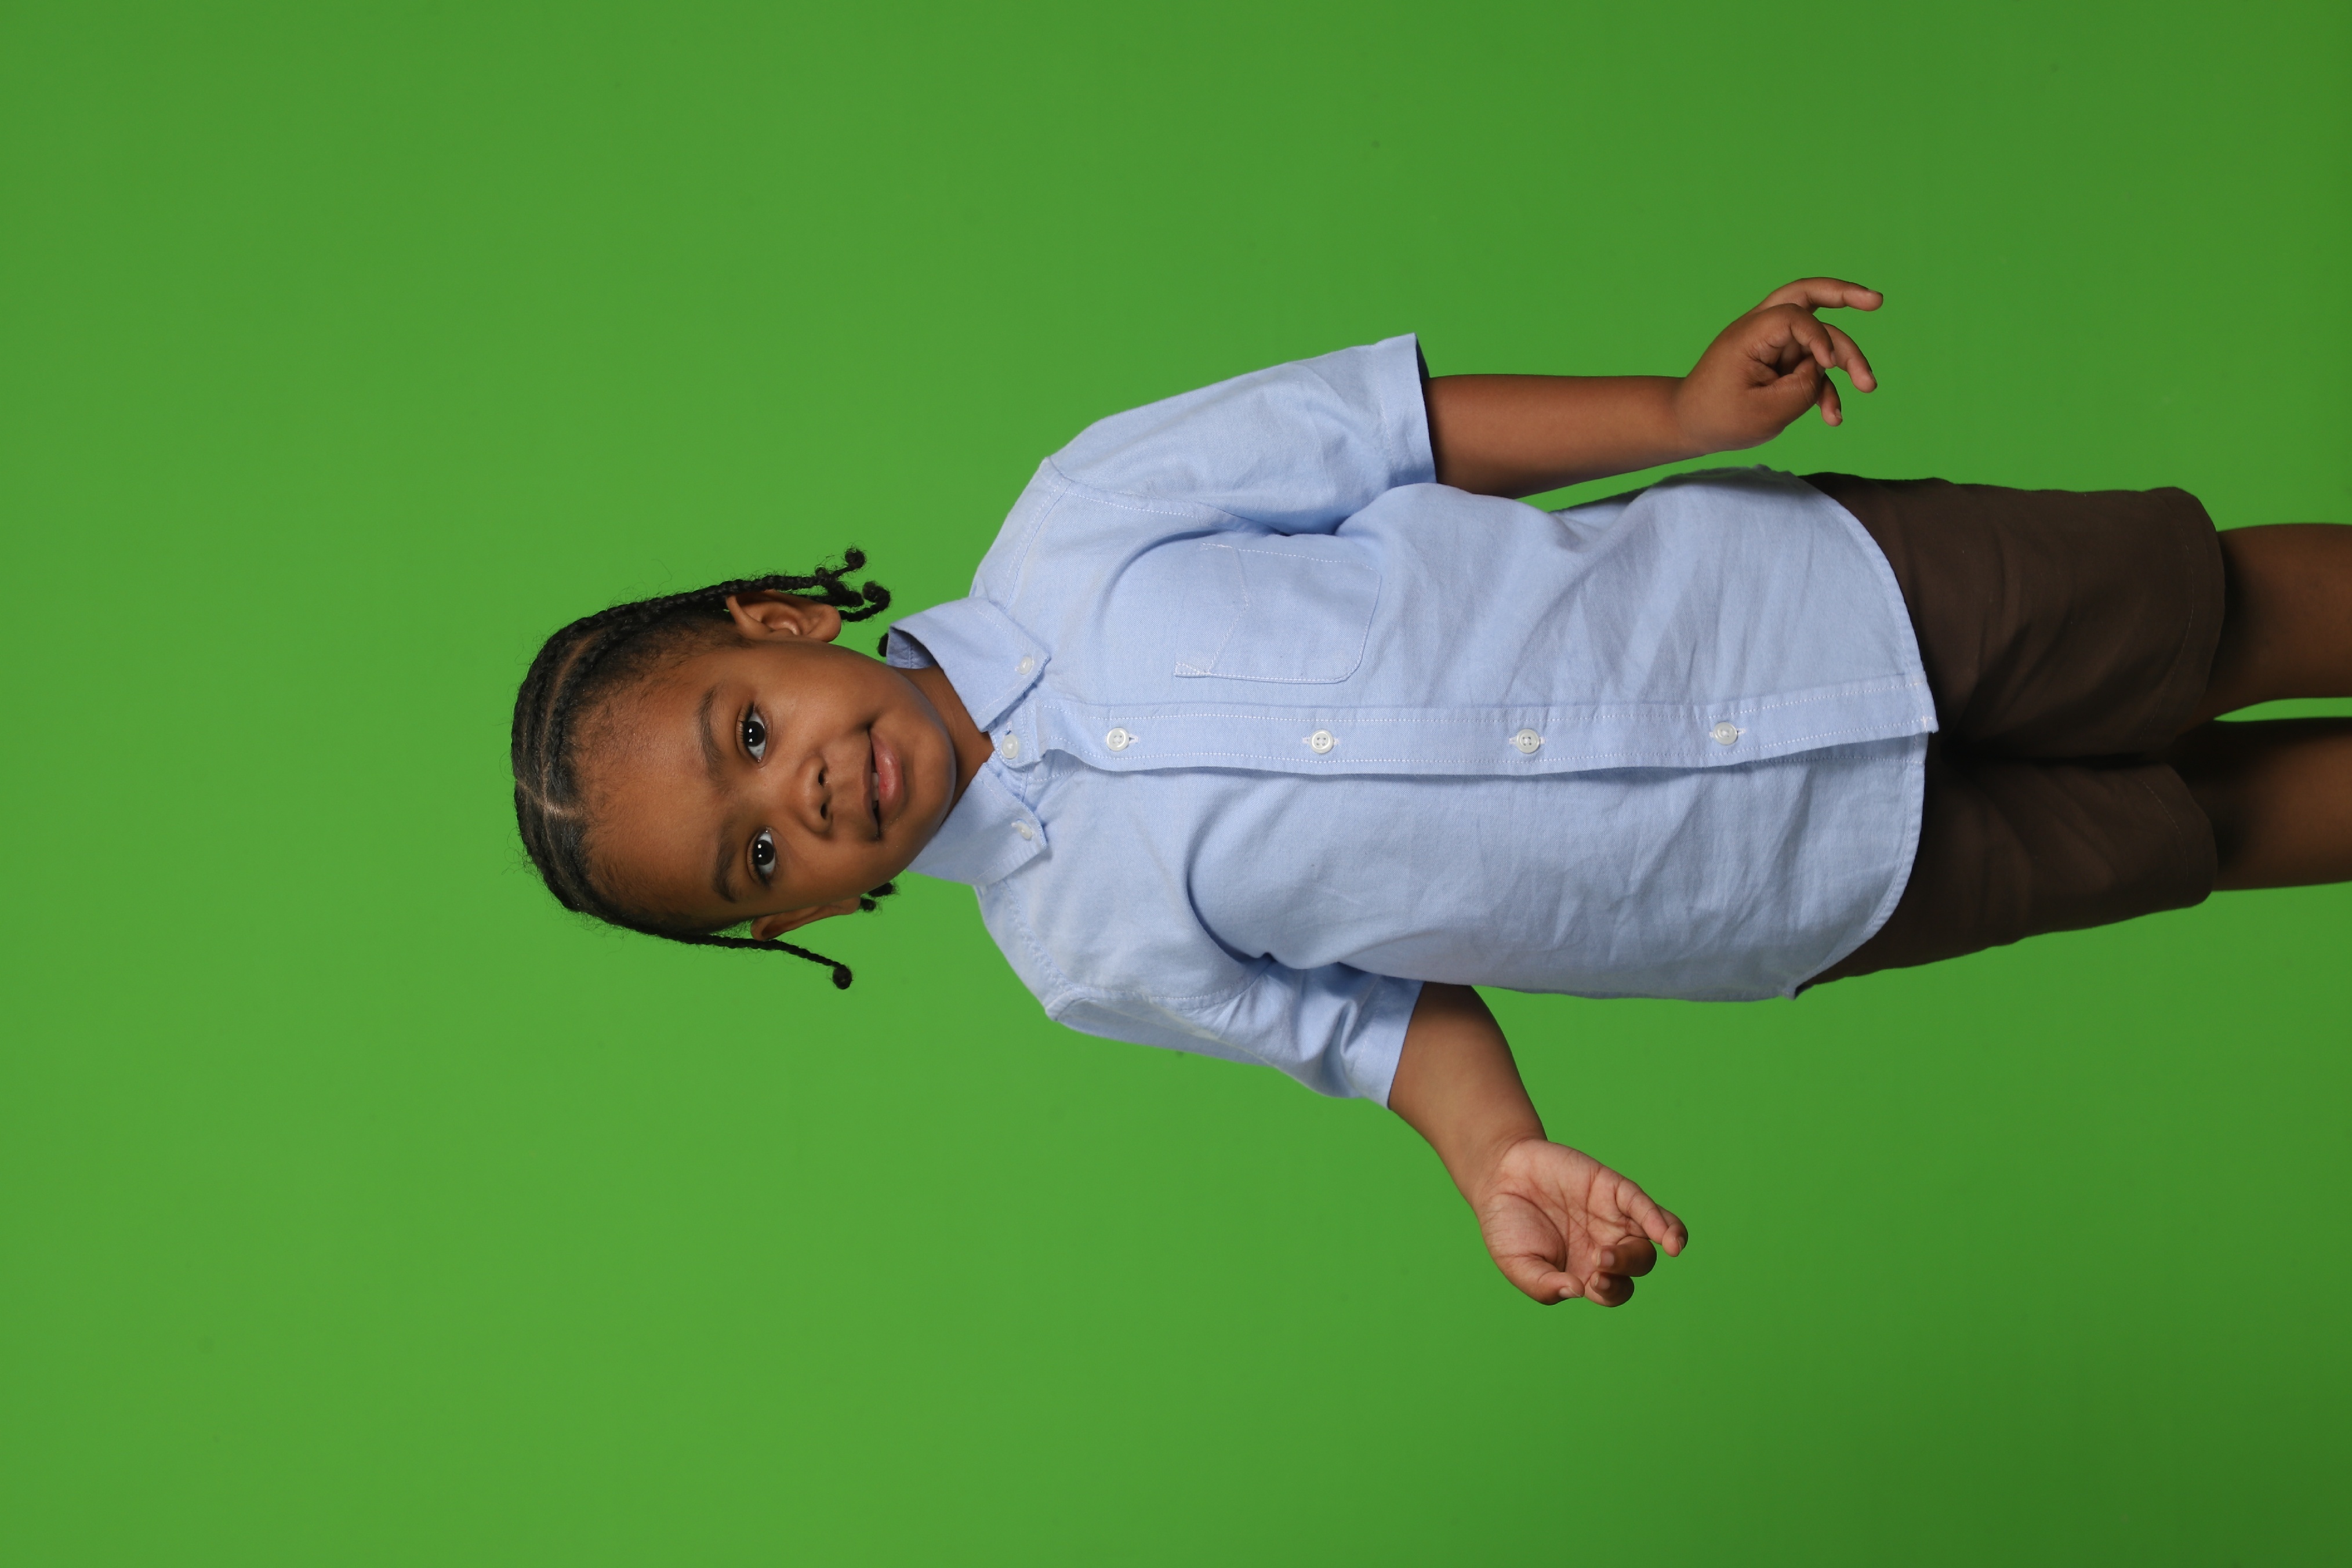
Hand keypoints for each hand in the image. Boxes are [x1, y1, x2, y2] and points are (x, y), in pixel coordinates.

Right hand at [1468, 1137, 1687, 1305]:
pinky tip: (1670, 1238)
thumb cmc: (1506, 1225)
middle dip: (1623, 1266)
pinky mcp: (1611, 1189)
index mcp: (1584, 1272)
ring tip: (1649, 1249)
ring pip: (1648, 1241)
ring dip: (1648, 1248)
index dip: (1611, 1290)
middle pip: (1636, 1266)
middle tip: (1599, 1258)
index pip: (1614, 1291)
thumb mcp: (1516, 1264)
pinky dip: (1661, 1222)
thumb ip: (1544, 1285)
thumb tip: (1578, 1292)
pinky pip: (1644, 1207)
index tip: (1591, 1280)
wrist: (1498, 1176)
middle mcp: (1604, 1247)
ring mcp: (1611, 1218)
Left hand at [1671, 277, 1881, 453]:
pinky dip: (1824, 389)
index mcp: (1751, 333)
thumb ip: (1804, 387)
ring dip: (1846, 359)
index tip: (1827, 365)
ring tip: (1868, 387)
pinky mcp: (1781, 363)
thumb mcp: (1765, 410)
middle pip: (1808, 295)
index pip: (1796, 315)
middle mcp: (1763, 329)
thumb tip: (1825, 370)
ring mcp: (1773, 345)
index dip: (1819, 336)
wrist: (1690, 426)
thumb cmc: (1719, 417)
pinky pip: (1812, 368)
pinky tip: (1834, 418)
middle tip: (1878, 300)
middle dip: (1845, 294)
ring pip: (1819, 336)